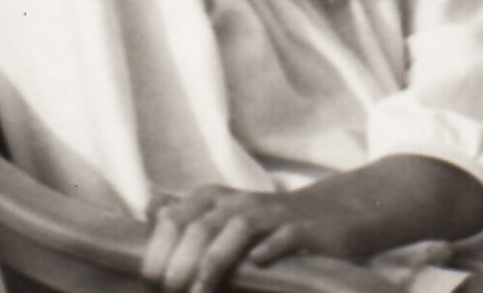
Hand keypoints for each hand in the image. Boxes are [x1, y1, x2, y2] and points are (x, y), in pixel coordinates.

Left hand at [142, 184, 338, 292]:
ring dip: (214, 261)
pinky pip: (285, 236)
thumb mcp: (223, 212)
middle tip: (171, 291)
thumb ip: (186, 212)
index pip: (174, 219)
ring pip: (237, 228)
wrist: (331, 213)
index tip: (151, 282)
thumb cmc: (266, 223)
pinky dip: (269, 249)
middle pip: (200, 226)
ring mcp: (273, 214)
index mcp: (214, 199)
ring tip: (199, 292)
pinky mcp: (304, 229)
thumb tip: (151, 206)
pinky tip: (257, 264)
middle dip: (180, 261)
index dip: (158, 250)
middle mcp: (240, 202)